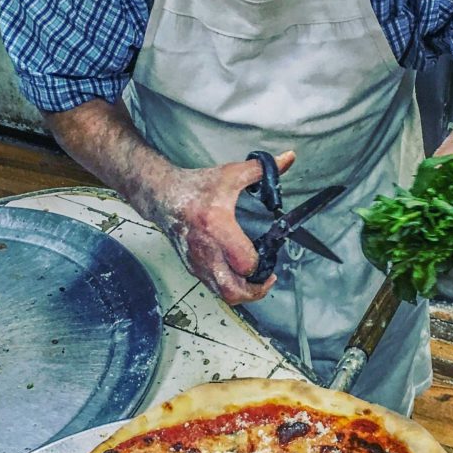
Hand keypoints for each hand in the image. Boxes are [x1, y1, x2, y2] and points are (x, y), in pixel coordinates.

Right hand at [149, 151, 295, 304]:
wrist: (163, 196)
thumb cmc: (196, 188)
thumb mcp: (230, 174)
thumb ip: (262, 169)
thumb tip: (289, 158)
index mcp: (216, 226)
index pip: (245, 261)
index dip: (261, 263)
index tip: (270, 251)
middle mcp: (206, 250)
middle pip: (233, 289)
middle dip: (256, 291)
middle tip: (268, 278)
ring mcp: (197, 262)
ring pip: (223, 294)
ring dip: (244, 293)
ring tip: (257, 281)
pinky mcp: (193, 267)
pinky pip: (214, 288)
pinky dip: (231, 288)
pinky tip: (240, 276)